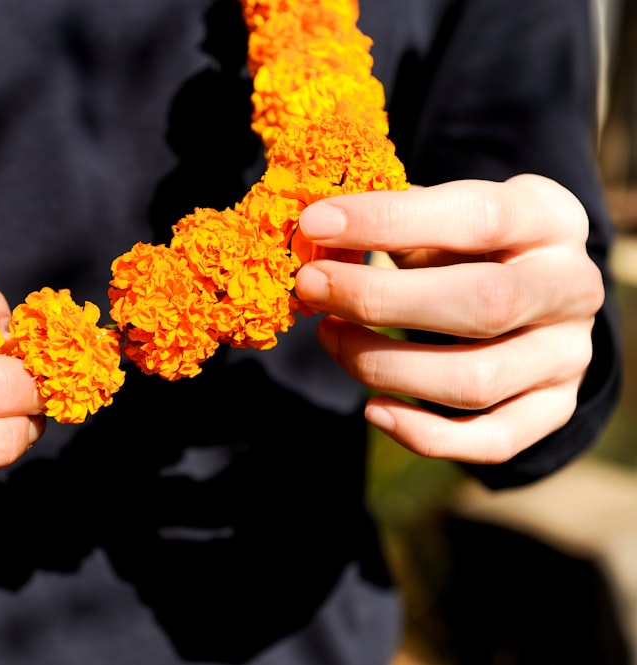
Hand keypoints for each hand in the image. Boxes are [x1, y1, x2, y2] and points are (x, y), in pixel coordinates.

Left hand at [293, 174, 603, 463]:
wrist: (530, 288)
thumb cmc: (466, 244)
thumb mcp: (441, 215)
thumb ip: (391, 222)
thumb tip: (317, 235)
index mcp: (548, 218)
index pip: (476, 217)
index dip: (388, 221)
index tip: (315, 224)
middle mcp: (572, 287)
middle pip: (482, 305)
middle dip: (379, 300)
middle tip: (311, 286)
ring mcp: (568, 356)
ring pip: (475, 381)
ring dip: (383, 366)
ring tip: (329, 335)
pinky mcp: (553, 408)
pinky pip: (490, 441)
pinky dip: (424, 434)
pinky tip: (373, 409)